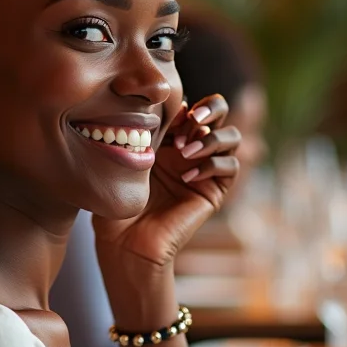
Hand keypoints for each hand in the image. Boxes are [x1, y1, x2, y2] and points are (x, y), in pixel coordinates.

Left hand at [92, 95, 240, 315]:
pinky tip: (186, 175)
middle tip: (191, 118)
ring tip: (184, 151)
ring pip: (232, 137)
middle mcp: (190, 149)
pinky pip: (230, 167)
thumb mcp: (126, 160)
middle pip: (219, 111)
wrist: (124, 243)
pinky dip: (212, 164)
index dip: (182, 103)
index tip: (160, 114)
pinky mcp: (213, 192)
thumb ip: (145, 131)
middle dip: (211, 108)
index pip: (189, 104)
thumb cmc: (115, 203)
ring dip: (211, 138)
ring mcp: (204, 169)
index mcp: (168, 137)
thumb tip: (158, 104)